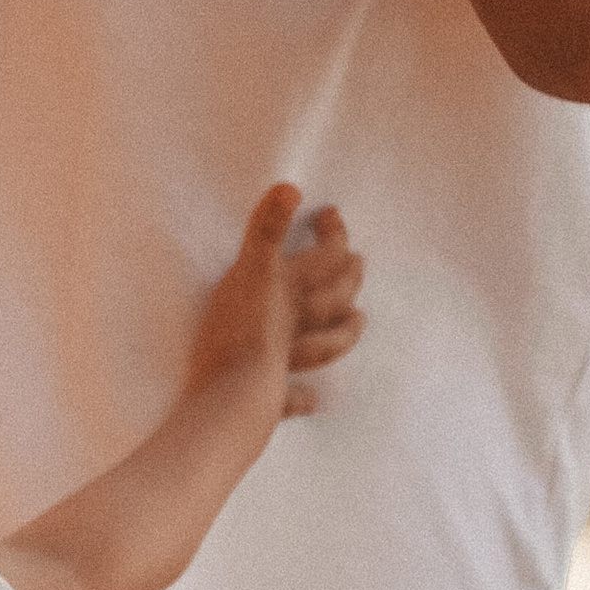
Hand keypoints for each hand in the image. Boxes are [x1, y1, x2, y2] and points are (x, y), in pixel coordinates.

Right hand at [186, 185, 365, 431]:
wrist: (231, 394)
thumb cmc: (237, 332)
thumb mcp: (249, 271)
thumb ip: (267, 229)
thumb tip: (290, 188)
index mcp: (290, 293)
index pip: (324, 258)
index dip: (332, 236)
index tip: (332, 215)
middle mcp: (295, 326)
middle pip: (332, 300)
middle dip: (347, 280)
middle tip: (358, 263)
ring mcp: (285, 363)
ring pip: (324, 345)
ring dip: (343, 332)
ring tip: (359, 321)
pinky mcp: (269, 396)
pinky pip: (291, 398)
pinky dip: (302, 399)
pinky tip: (311, 401)